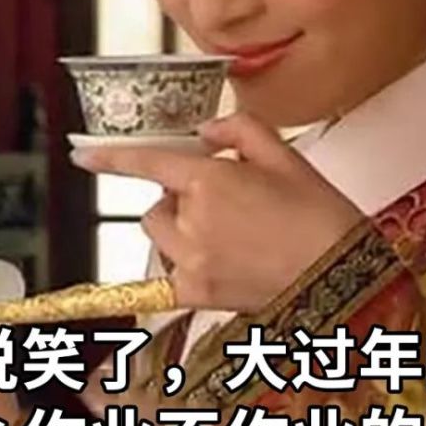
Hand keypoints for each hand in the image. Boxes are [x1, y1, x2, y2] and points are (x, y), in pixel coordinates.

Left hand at [71, 113, 363, 313]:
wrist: (343, 276)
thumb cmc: (320, 213)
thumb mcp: (285, 155)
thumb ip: (239, 130)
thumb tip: (205, 132)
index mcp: (210, 180)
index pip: (148, 164)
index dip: (110, 158)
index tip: (81, 154)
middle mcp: (192, 221)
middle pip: (157, 203)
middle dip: (179, 197)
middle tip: (221, 200)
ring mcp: (192, 262)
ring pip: (160, 236)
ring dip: (179, 228)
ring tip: (227, 233)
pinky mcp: (198, 295)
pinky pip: (170, 273)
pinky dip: (185, 263)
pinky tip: (220, 262)